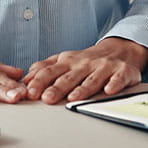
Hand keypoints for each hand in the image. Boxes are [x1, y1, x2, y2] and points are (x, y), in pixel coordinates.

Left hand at [22, 37, 147, 103]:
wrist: (120, 49)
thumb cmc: (88, 60)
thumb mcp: (65, 60)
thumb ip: (46, 68)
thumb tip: (26, 78)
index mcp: (68, 61)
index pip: (51, 71)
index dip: (40, 82)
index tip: (29, 92)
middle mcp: (84, 64)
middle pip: (69, 77)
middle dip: (57, 88)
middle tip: (46, 99)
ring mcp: (103, 68)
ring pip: (91, 80)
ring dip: (82, 89)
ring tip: (72, 98)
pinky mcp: (121, 72)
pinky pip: (117, 79)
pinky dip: (114, 84)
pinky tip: (109, 90)